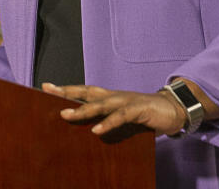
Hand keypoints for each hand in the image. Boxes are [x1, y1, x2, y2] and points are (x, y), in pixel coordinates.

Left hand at [41, 82, 186, 136]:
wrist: (173, 110)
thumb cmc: (144, 115)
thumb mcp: (122, 117)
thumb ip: (107, 120)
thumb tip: (87, 130)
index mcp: (110, 97)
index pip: (84, 91)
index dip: (65, 89)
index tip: (45, 86)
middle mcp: (115, 96)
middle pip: (87, 92)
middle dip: (67, 92)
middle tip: (48, 91)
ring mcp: (126, 101)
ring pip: (101, 104)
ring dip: (83, 110)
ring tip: (66, 115)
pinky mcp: (139, 110)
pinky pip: (121, 116)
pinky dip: (108, 123)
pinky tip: (97, 130)